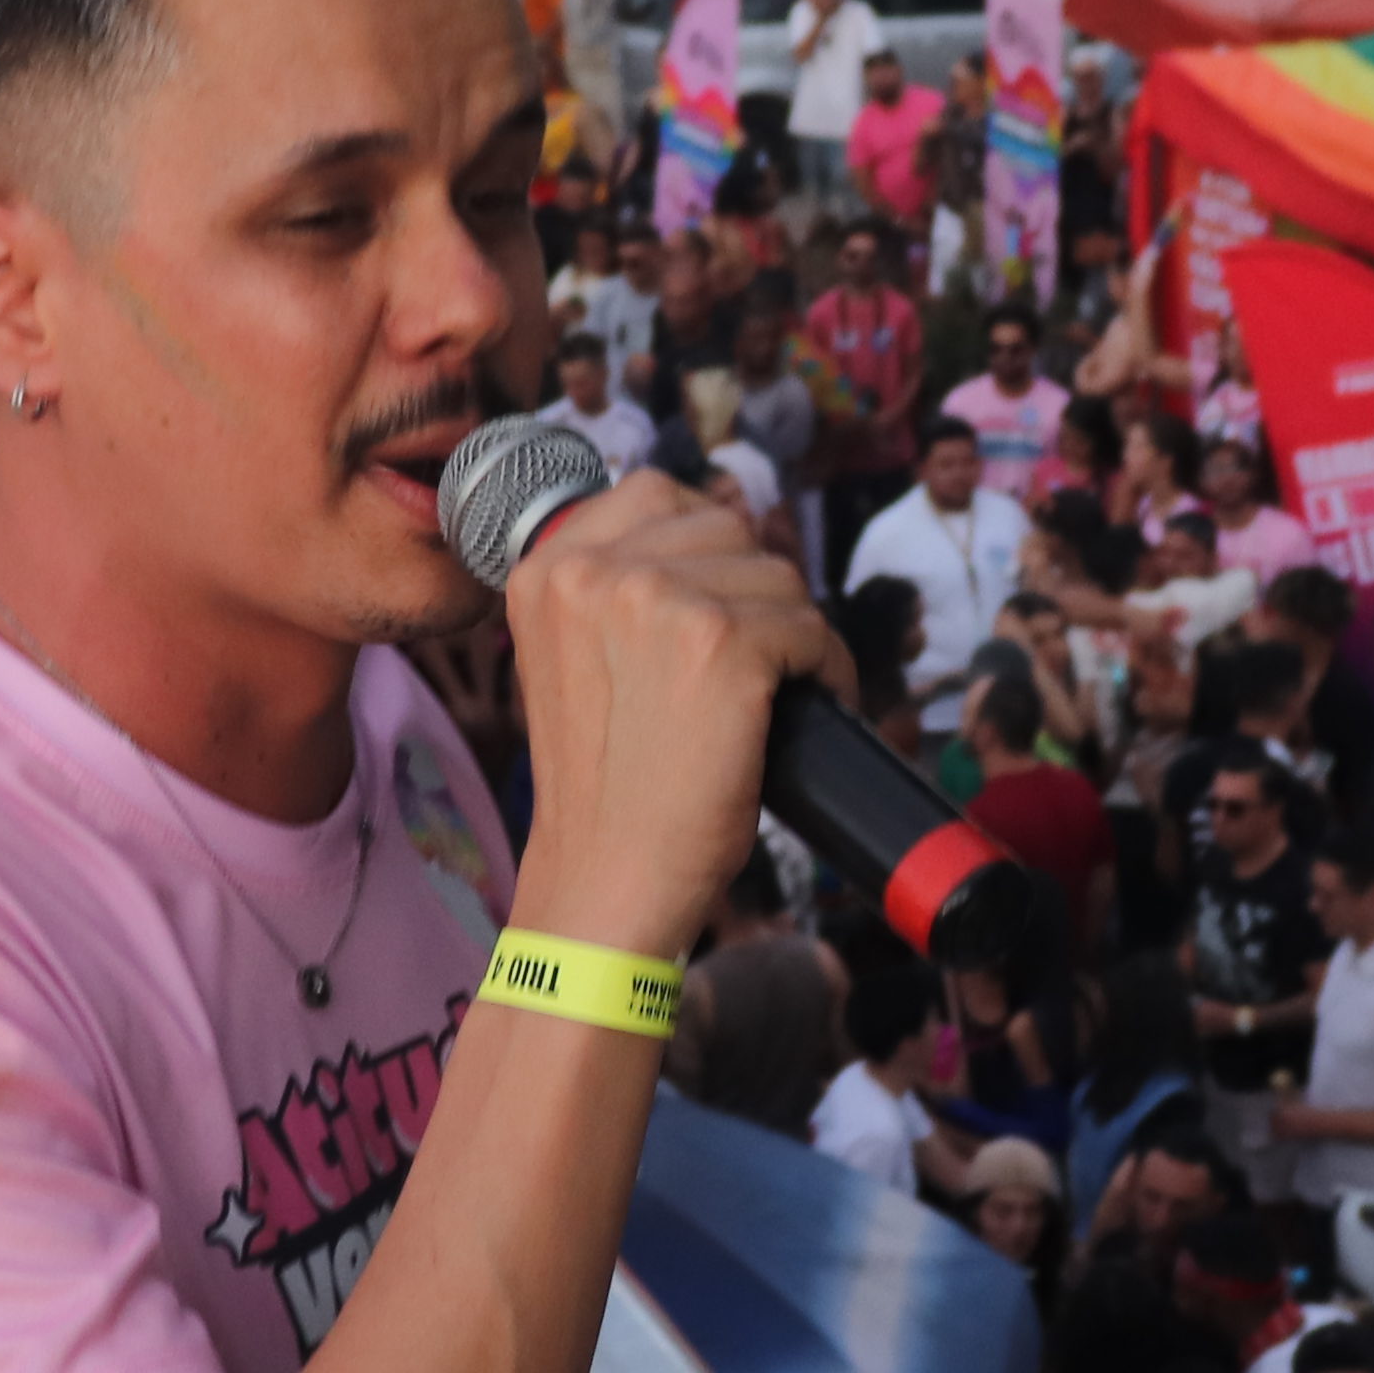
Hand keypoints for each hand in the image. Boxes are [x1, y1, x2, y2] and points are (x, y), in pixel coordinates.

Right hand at [501, 470, 843, 961]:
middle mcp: (593, 569)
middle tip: (757, 658)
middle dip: (753, 590)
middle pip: (726, 528)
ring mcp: (658, 599)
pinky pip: (810, 627)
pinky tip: (804, 709)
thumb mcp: (571, 661)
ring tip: (779, 689)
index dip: (704, 545)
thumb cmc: (602, 788)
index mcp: (547, 570)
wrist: (607, 879)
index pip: (654, 493)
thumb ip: (614, 594)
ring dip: (792, 631)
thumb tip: (708, 546)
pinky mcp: (723, 642)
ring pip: (775, 575)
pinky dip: (826, 670)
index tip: (717, 600)